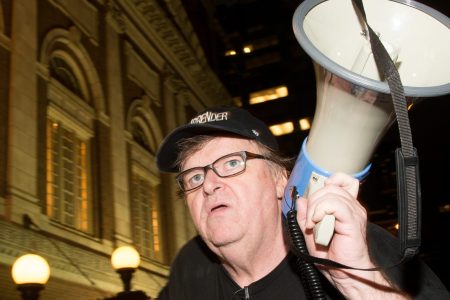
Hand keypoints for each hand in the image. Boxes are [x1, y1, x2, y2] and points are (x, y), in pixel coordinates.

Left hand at [296, 172, 406, 298]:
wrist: (345, 274)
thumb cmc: (331, 256)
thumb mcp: (310, 234)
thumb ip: (304, 216)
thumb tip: (301, 200)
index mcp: (345, 206)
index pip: (341, 180)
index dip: (325, 183)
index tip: (314, 200)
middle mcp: (352, 206)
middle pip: (329, 186)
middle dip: (313, 199)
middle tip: (309, 219)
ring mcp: (354, 212)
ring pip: (330, 193)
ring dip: (314, 207)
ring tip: (312, 224)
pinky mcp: (354, 221)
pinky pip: (335, 204)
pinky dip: (321, 210)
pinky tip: (316, 223)